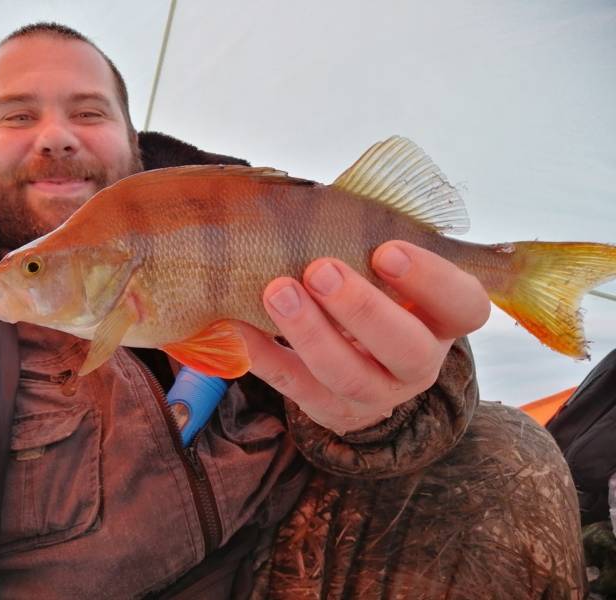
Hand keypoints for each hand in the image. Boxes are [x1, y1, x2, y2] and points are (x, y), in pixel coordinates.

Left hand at [237, 241, 489, 433]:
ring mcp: (376, 394)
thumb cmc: (371, 296)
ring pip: (350, 376)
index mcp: (442, 320)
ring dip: (311, 334)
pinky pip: (295, 387)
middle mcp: (418, 363)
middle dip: (363, 308)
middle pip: (406, 348)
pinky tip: (239, 327)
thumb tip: (327, 195)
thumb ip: (373, 238)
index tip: (387, 250)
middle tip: (321, 269)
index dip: (431, 280)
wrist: (359, 367)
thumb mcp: (386, 271)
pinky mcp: (331, 411)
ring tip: (277, 292)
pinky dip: (265, 357)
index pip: (463, 304)